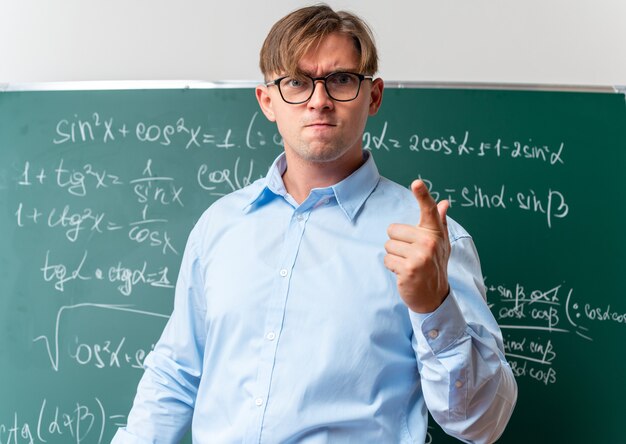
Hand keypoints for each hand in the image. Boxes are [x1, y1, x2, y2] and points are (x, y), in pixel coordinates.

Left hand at [384, 180, 450, 312]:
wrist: (433, 296)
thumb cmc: (434, 265)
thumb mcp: (441, 244)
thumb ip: (440, 222)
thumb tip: (444, 203)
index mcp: (435, 233)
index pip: (428, 210)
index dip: (423, 195)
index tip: (416, 182)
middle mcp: (429, 242)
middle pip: (393, 230)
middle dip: (397, 243)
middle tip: (410, 255)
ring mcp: (420, 256)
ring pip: (388, 246)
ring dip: (394, 257)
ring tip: (408, 265)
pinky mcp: (409, 269)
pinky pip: (387, 260)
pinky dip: (392, 267)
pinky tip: (404, 273)